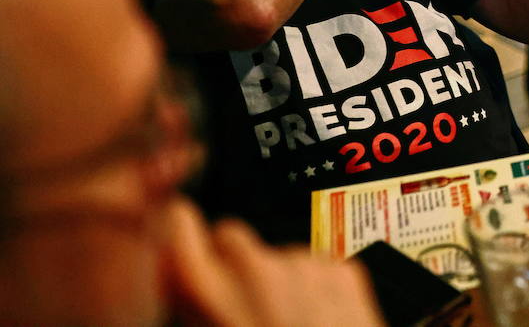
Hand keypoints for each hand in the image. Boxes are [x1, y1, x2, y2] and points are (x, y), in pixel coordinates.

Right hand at [162, 199, 383, 326]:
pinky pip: (317, 266)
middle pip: (230, 236)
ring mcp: (303, 264)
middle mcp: (253, 267)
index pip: (176, 222)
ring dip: (276, 281)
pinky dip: (315, 289)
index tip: (178, 245)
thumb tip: (181, 304)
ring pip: (277, 254)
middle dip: (230, 266)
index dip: (177, 234)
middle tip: (238, 312)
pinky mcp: (345, 271)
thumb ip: (190, 314)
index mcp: (206, 293)